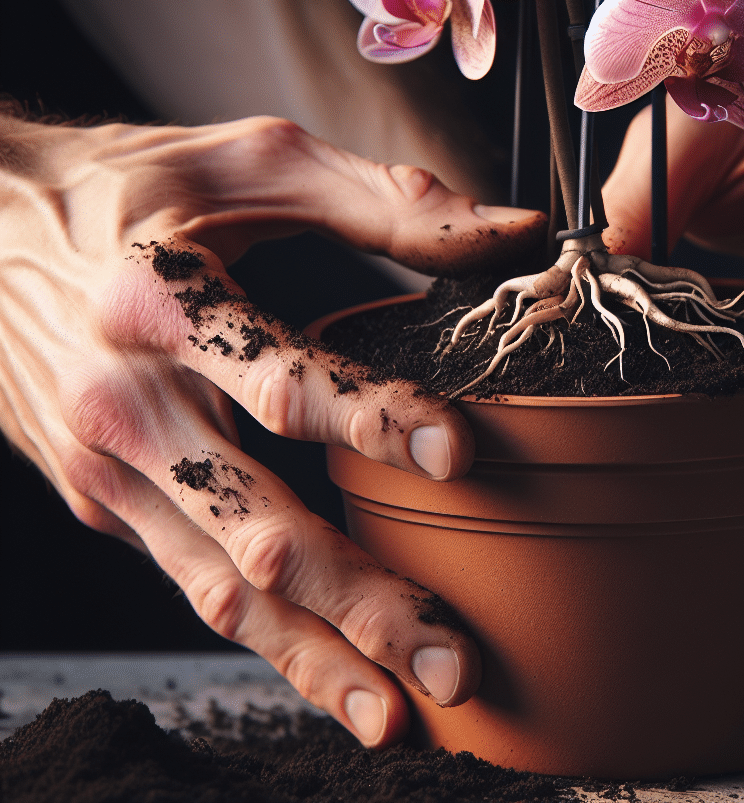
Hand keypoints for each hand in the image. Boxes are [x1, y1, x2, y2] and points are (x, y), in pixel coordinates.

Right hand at [0, 110, 543, 743]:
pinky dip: (261, 635)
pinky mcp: (102, 502)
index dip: (373, 419)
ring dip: (312, 653)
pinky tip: (326, 667)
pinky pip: (189, 581)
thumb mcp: (253, 162)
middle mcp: (127, 403)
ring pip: (217, 586)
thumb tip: (511, 231)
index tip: (459, 455)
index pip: (280, 378)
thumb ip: (385, 202)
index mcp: (162, 303)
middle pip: (254, 525)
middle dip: (361, 600)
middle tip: (456, 657)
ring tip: (400, 710)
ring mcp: (108, 469)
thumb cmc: (133, 186)